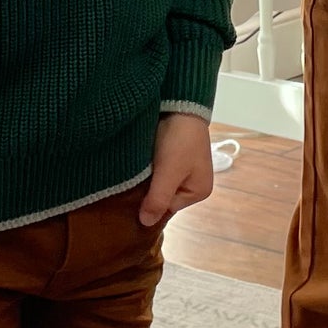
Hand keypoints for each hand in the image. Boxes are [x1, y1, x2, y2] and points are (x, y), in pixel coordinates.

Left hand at [139, 112, 215, 227]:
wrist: (181, 103)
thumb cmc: (180, 140)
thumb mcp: (168, 173)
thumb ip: (158, 200)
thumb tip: (146, 224)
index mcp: (198, 191)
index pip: (167, 209)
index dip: (149, 204)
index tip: (131, 199)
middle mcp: (192, 182)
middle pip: (162, 196)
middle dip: (147, 191)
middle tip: (129, 184)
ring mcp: (182, 169)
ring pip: (157, 183)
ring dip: (146, 179)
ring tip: (131, 173)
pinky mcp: (171, 155)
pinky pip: (156, 169)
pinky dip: (147, 168)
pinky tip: (137, 164)